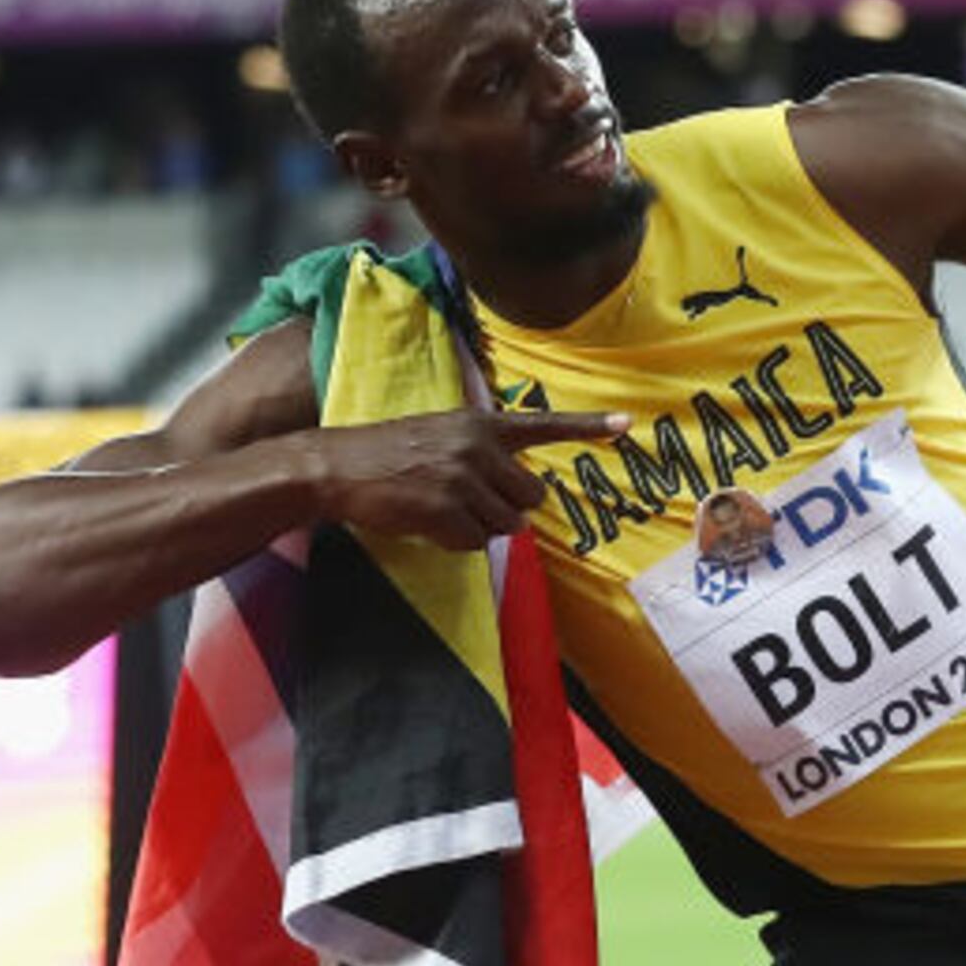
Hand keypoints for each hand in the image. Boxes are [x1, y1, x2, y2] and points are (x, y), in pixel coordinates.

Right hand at [299, 407, 630, 549]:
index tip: (627, 424)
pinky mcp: (446, 509)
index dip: (587, 425)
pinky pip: (476, 542)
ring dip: (481, 527)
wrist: (337, 466)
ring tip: (441, 507)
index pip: (542, 425)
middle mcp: (477, 446)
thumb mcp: (441, 433)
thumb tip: (519, 494)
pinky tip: (428, 521)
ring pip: (507, 524)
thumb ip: (483, 452)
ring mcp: (462, 478)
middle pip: (531, 497)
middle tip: (469, 501)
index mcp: (480, 423)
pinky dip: (456, 541)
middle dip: (508, 508)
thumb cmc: (389, 453)